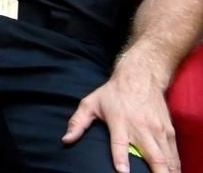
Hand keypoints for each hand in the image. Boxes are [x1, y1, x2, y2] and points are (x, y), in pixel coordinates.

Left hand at [63, 66, 179, 172]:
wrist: (141, 78)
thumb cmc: (113, 93)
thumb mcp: (90, 103)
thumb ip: (77, 123)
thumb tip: (65, 140)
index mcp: (120, 122)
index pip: (120, 143)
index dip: (120, 158)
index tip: (122, 172)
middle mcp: (141, 128)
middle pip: (153, 155)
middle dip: (156, 172)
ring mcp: (157, 130)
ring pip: (167, 157)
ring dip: (168, 171)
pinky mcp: (169, 131)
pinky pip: (174, 152)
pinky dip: (176, 164)